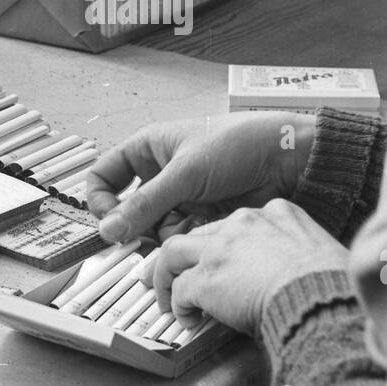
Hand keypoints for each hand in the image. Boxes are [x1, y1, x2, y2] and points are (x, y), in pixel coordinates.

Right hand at [86, 113, 316, 243]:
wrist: (286, 161)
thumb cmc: (240, 145)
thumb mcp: (185, 173)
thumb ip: (145, 203)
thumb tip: (109, 227)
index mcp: (150, 148)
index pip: (105, 175)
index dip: (100, 198)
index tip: (109, 220)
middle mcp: (162, 173)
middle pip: (127, 208)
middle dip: (134, 224)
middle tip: (140, 236)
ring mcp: (182, 197)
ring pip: (153, 227)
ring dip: (162, 234)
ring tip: (182, 229)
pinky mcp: (201, 217)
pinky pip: (179, 237)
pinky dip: (184, 240)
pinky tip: (200, 232)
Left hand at [144, 198, 352, 336]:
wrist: (321, 297)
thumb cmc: (332, 283)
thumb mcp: (317, 252)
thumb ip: (295, 255)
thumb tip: (292, 276)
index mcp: (277, 213)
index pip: (236, 223)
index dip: (223, 244)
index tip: (221, 260)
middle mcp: (244, 222)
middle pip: (200, 232)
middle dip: (186, 256)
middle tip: (175, 272)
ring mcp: (221, 247)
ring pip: (174, 252)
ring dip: (166, 275)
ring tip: (167, 296)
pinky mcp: (207, 277)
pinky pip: (180, 289)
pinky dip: (178, 305)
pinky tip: (188, 319)